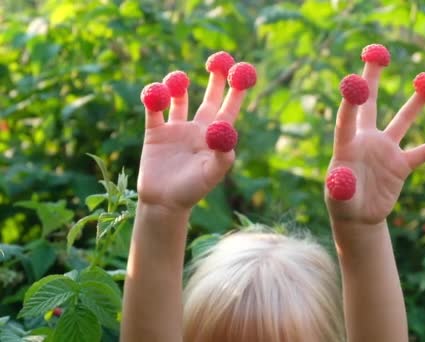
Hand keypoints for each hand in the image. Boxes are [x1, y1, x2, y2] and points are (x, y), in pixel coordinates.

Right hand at [137, 71, 248, 210]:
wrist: (163, 203)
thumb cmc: (192, 191)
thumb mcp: (211, 175)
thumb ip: (222, 156)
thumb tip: (228, 133)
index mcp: (215, 137)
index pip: (229, 108)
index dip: (237, 90)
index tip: (243, 70)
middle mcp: (198, 129)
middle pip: (209, 97)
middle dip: (215, 78)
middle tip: (218, 58)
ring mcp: (177, 129)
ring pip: (180, 98)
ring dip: (179, 84)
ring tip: (178, 80)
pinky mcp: (155, 132)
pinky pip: (154, 108)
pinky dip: (154, 97)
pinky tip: (156, 94)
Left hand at [326, 55, 424, 224]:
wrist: (359, 216)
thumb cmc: (343, 203)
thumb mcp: (339, 198)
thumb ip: (340, 187)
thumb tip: (343, 180)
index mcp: (346, 146)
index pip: (346, 121)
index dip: (349, 104)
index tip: (353, 82)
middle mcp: (366, 141)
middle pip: (369, 104)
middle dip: (371, 79)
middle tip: (377, 51)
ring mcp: (385, 150)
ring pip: (403, 121)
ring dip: (416, 102)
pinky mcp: (401, 164)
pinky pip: (423, 152)